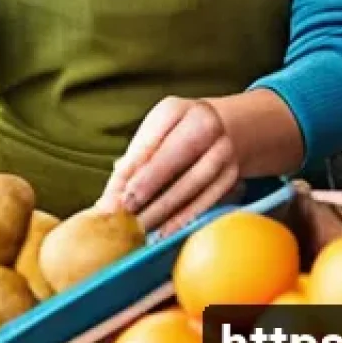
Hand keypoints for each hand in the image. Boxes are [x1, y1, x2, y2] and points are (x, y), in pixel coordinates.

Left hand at [97, 98, 242, 236]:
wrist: (226, 128)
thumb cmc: (176, 134)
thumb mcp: (154, 135)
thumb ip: (133, 162)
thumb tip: (109, 200)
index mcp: (174, 110)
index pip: (148, 142)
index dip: (130, 172)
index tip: (113, 197)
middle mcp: (203, 125)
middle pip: (174, 157)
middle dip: (148, 186)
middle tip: (126, 211)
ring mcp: (222, 150)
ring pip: (193, 183)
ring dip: (165, 209)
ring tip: (142, 228)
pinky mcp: (232, 175)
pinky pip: (208, 199)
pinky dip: (186, 218)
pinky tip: (167, 232)